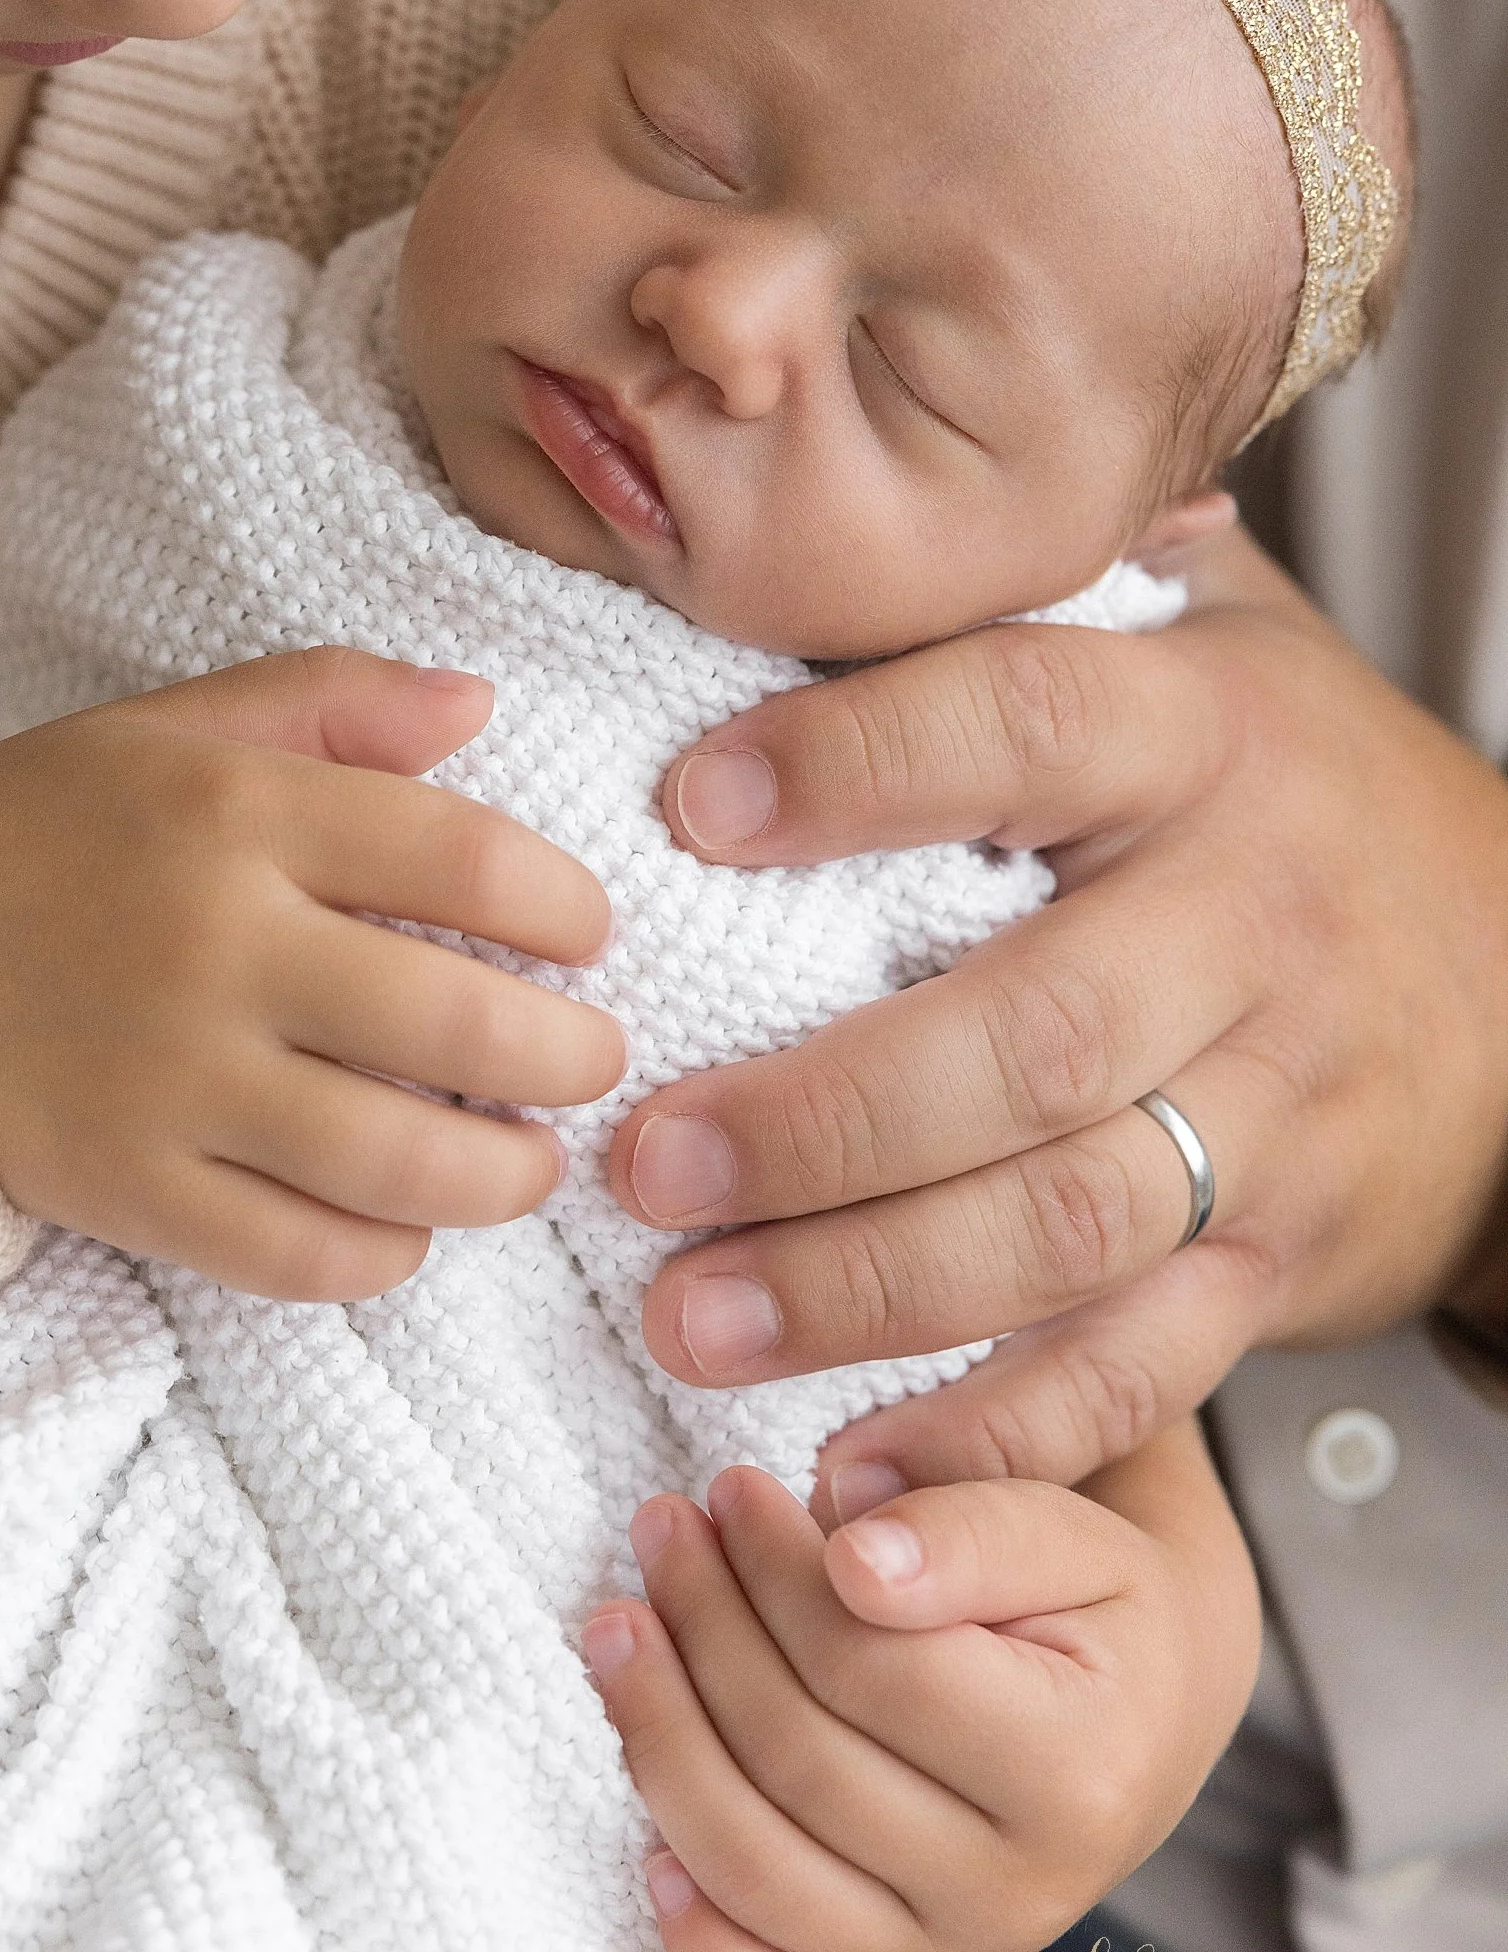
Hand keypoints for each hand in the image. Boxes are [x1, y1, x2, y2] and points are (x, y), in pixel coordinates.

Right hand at [0, 648, 622, 1295]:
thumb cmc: (39, 832)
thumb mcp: (174, 728)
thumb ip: (332, 702)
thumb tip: (480, 701)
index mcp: (236, 814)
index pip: (466, 860)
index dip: (566, 906)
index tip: (590, 934)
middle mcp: (214, 947)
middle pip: (459, 1024)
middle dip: (570, 1057)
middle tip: (598, 1060)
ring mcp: (171, 1082)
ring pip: (396, 1160)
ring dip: (503, 1175)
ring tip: (532, 1161)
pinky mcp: (129, 1191)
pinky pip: (298, 1254)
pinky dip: (381, 1254)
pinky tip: (408, 1225)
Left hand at [580, 1422, 1258, 1951]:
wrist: (1143, 1707)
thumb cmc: (1096, 1600)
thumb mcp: (1066, 1529)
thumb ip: (968, 1527)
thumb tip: (853, 1559)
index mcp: (1075, 1770)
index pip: (871, 1668)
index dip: (777, 1570)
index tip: (729, 1487)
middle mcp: (1021, 1891)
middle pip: (800, 1761)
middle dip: (706, 1627)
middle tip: (661, 1526)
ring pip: (767, 1874)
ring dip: (662, 1743)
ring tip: (618, 1628)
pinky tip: (650, 1853)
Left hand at [606, 525, 1507, 1493]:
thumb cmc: (1307, 788)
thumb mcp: (1225, 637)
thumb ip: (1071, 567)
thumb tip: (881, 476)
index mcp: (1202, 740)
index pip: (1020, 731)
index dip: (858, 767)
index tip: (687, 811)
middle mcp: (1246, 925)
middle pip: (1035, 1035)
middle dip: (827, 1113)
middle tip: (645, 1159)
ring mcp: (1278, 1106)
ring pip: (1074, 1219)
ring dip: (870, 1286)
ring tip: (691, 1319)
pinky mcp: (1280, 1255)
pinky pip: (1143, 1365)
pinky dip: (996, 1432)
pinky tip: (850, 1475)